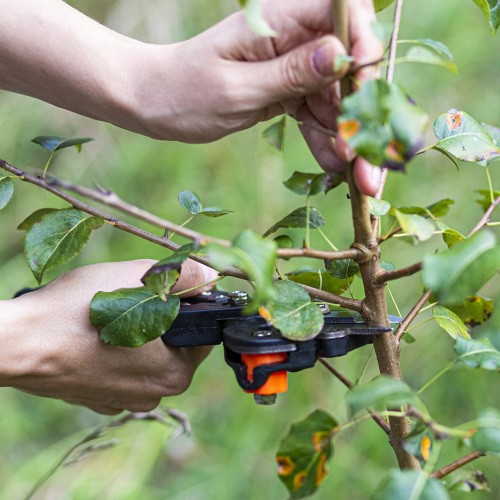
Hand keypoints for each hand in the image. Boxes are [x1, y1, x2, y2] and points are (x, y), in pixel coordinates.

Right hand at [0, 259, 216, 414]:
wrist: (19, 344)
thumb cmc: (79, 311)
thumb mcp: (140, 278)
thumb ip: (185, 276)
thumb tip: (211, 275)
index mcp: (175, 372)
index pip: (201, 332)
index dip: (188, 305)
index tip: (166, 289)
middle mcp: (155, 394)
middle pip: (175, 344)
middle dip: (160, 317)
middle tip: (132, 297)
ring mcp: (124, 400)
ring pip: (146, 355)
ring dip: (136, 332)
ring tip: (110, 313)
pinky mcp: (99, 398)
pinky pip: (121, 368)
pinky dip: (114, 350)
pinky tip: (94, 335)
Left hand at [128, 0, 382, 192]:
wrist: (154, 104)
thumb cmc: (183, 90)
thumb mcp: (236, 87)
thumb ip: (290, 73)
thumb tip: (344, 56)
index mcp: (279, 20)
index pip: (343, 14)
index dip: (365, 46)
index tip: (368, 91)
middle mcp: (292, 39)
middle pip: (348, 69)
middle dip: (366, 117)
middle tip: (374, 167)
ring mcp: (291, 67)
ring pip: (336, 99)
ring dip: (351, 141)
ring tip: (361, 184)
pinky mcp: (285, 91)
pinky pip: (315, 115)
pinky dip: (326, 142)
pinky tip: (335, 171)